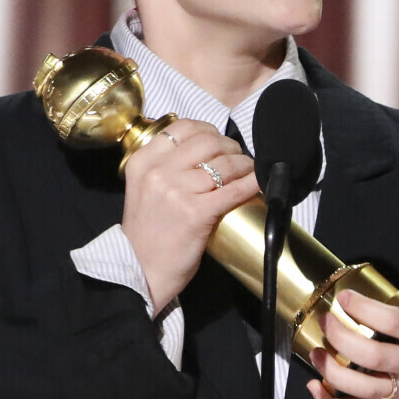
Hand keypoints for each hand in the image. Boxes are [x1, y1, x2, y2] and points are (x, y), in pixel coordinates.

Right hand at [122, 118, 259, 310]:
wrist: (139, 270)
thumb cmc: (147, 234)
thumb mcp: (143, 190)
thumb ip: (163, 169)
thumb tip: (202, 152)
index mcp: (143, 162)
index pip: (182, 128)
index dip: (208, 130)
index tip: (219, 141)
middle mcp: (158, 172)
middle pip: (207, 141)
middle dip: (231, 147)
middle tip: (239, 158)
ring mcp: (177, 191)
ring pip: (224, 164)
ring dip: (245, 165)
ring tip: (249, 172)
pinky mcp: (196, 213)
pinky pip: (233, 190)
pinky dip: (251, 183)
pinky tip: (259, 182)